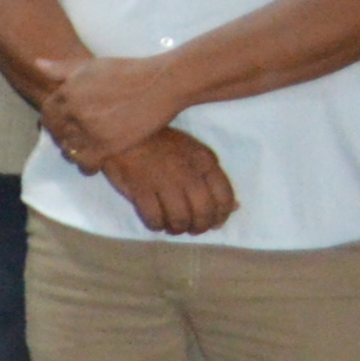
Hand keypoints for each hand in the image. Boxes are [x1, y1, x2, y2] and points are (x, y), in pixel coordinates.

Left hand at [40, 53, 184, 172]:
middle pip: (56, 132)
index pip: (47, 113)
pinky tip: (94, 163)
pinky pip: (86, 163)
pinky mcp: (107, 145)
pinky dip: (86, 166)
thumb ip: (63, 69)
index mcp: (67, 92)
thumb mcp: (92, 65)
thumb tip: (37, 64)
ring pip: (68, 149)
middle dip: (62, 136)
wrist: (163, 84)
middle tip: (73, 139)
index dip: (52, 120)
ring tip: (83, 150)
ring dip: (73, 151)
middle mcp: (74, 112)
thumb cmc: (129, 71)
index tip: (61, 124)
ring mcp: (89, 130)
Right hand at [103, 128, 237, 235]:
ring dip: (178, 228)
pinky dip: (157, 225)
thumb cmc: (162, 142)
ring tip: (173, 227)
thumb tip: (235, 208)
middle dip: (200, 226)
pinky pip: (154, 218)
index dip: (221, 215)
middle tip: (192, 229)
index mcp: (204, 162)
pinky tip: (156, 222)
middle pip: (203, 212)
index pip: (224, 196)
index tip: (214, 223)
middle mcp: (188, 173)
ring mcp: (163, 182)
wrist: (124, 131)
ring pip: (180, 219)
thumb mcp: (195, 153)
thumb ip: (214, 178)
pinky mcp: (140, 189)